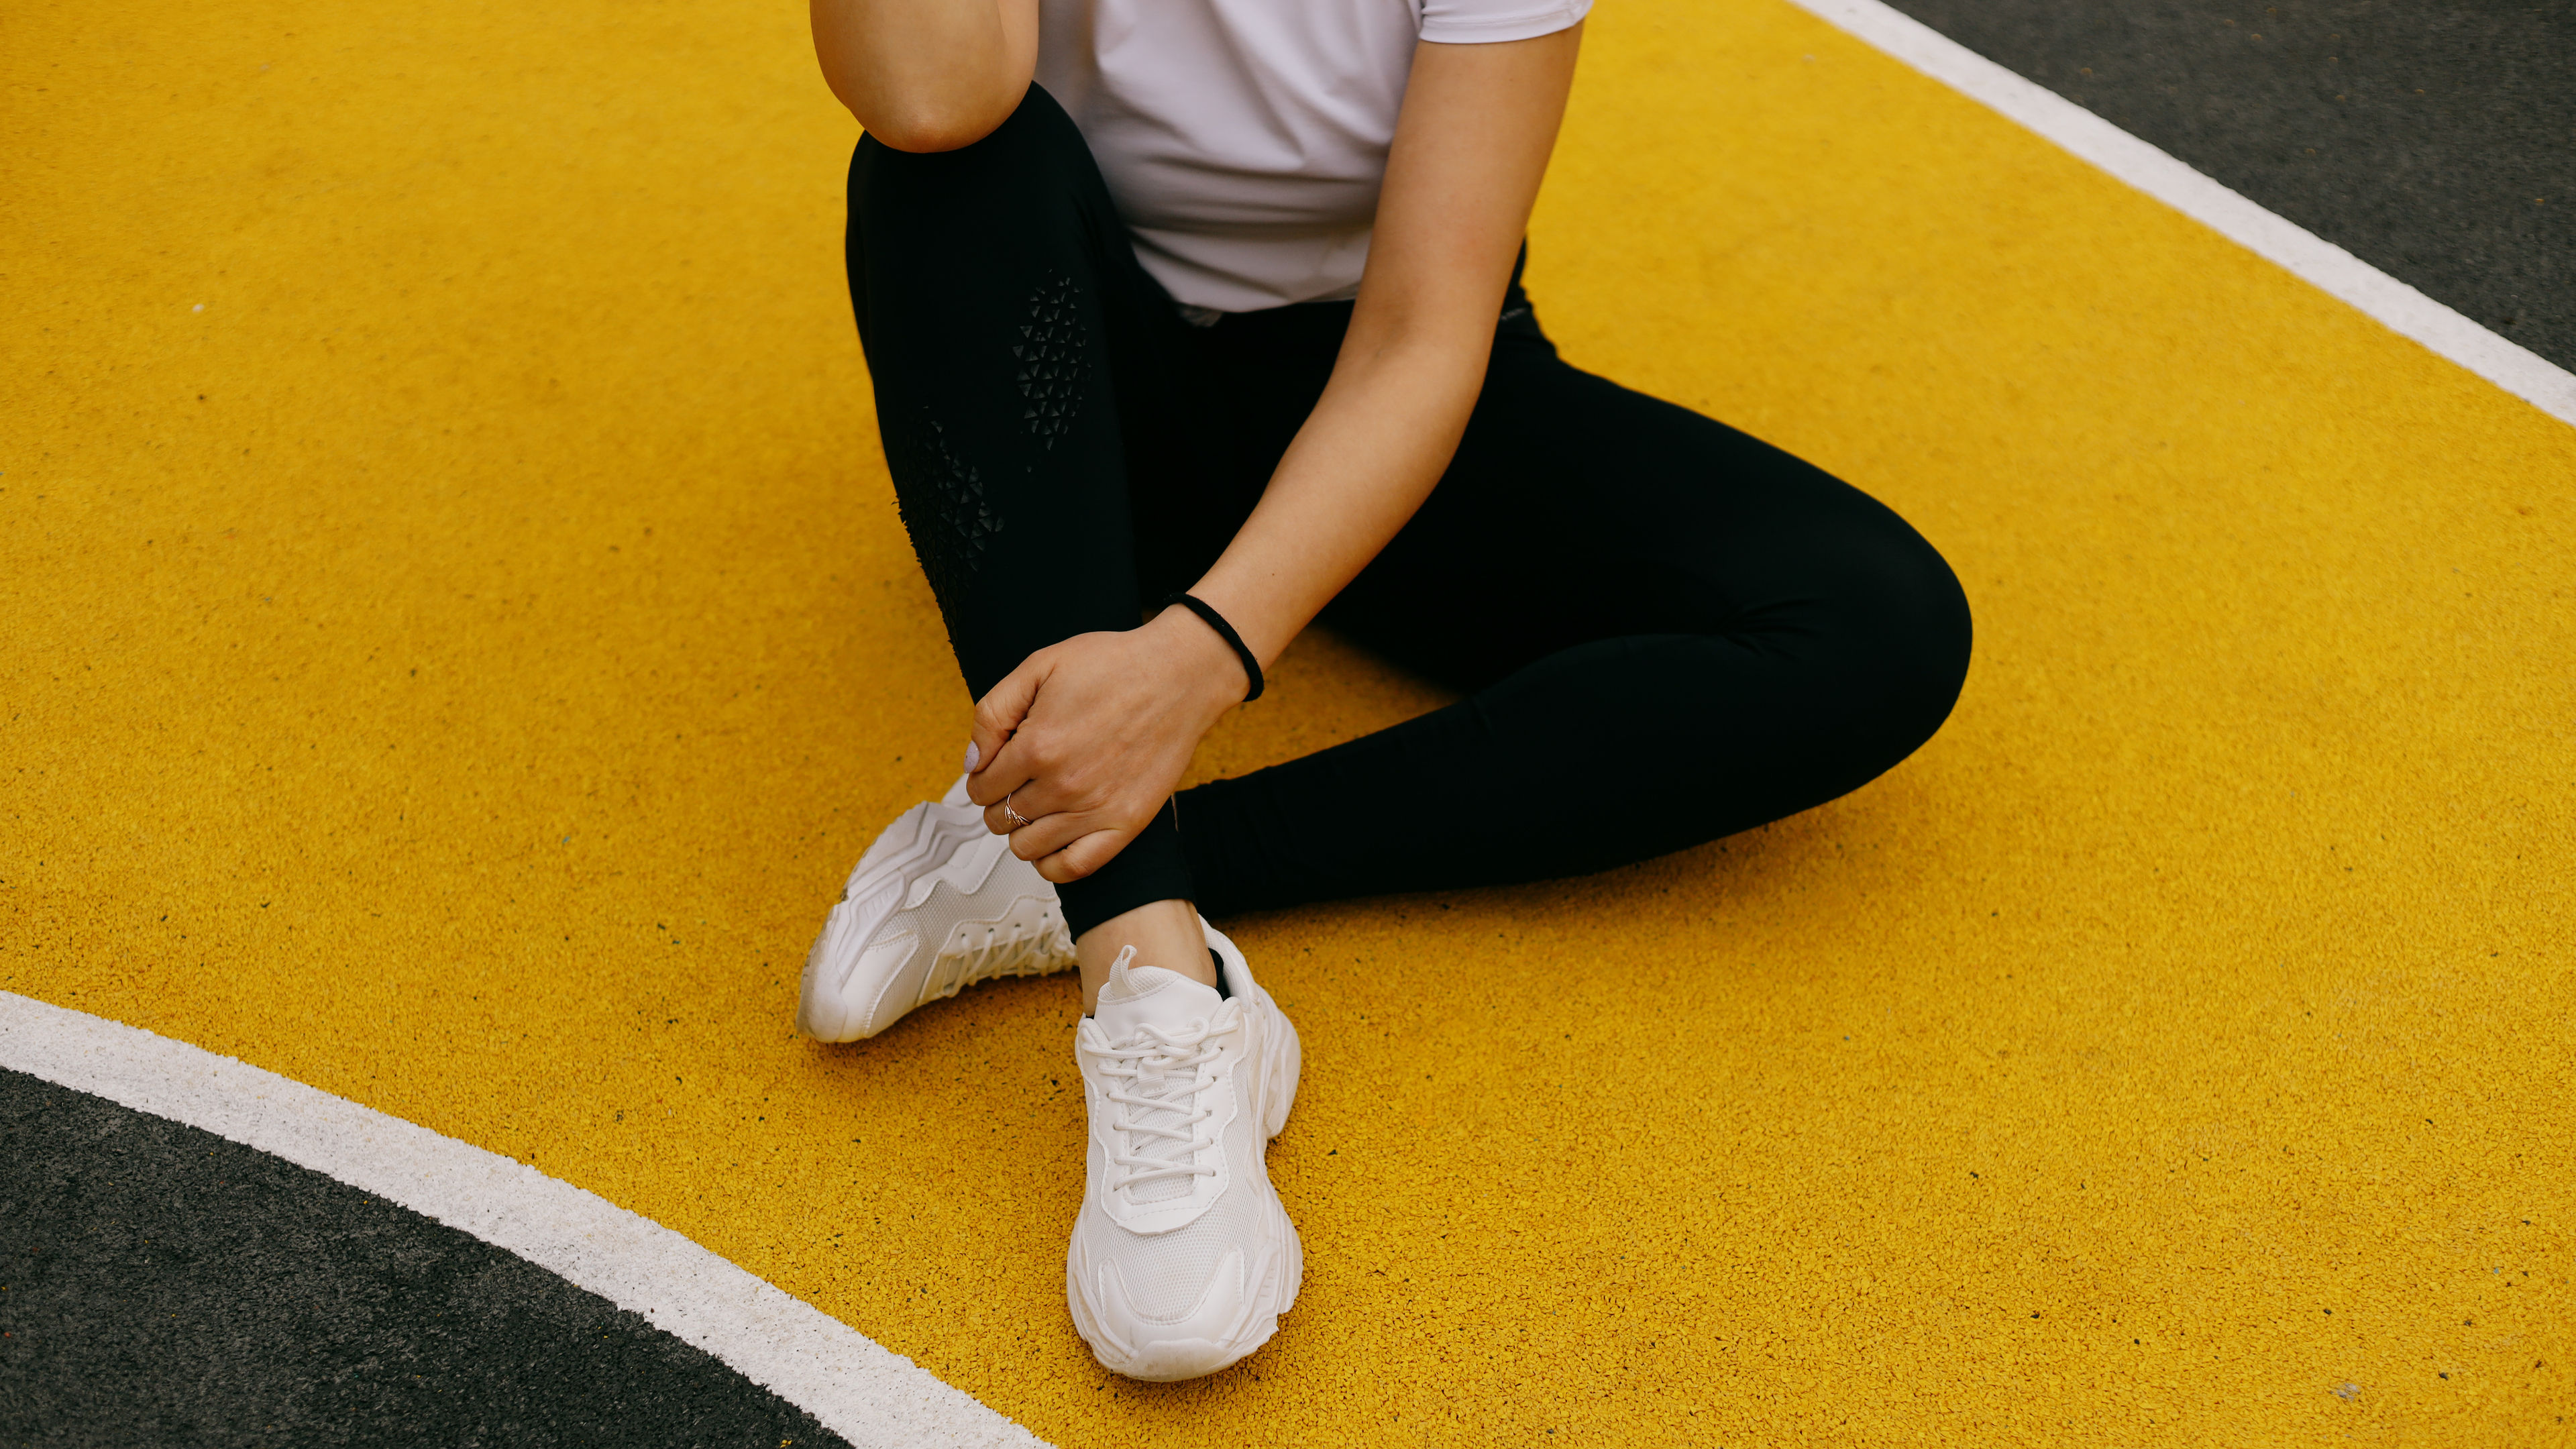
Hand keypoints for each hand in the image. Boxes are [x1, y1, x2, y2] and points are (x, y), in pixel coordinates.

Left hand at [964, 608, 1249, 883]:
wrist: (1179, 676)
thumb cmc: (1113, 665)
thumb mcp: (1039, 666)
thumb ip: (992, 713)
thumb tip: (972, 762)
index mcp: (1036, 746)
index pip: (980, 787)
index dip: (980, 778)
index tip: (994, 769)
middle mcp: (1062, 785)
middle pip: (1000, 819)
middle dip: (998, 803)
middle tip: (1016, 784)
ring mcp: (1095, 810)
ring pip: (1027, 848)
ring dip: (1020, 831)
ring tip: (1035, 808)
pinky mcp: (1125, 825)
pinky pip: (1072, 868)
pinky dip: (1052, 863)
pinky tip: (1053, 840)